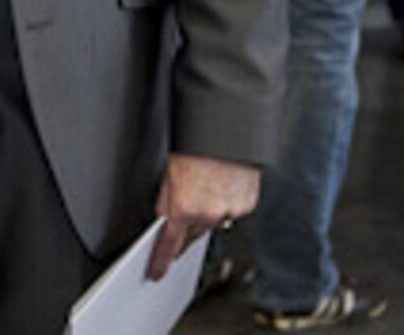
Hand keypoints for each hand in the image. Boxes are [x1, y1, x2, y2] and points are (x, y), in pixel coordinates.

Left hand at [149, 154, 259, 280]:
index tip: (156, 272)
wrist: (228, 131)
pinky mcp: (247, 205)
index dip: (160, 261)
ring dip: (206, 214)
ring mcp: (230, 211)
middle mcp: (208, 214)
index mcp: (184, 208)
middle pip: (192, 236)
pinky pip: (232, 212)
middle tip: (181, 219)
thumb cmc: (197, 144)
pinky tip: (221, 186)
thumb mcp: (170, 174)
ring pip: (213, 223)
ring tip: (203, 188)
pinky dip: (225, 204)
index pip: (168, 245)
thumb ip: (166, 202)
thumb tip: (164, 219)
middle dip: (184, 233)